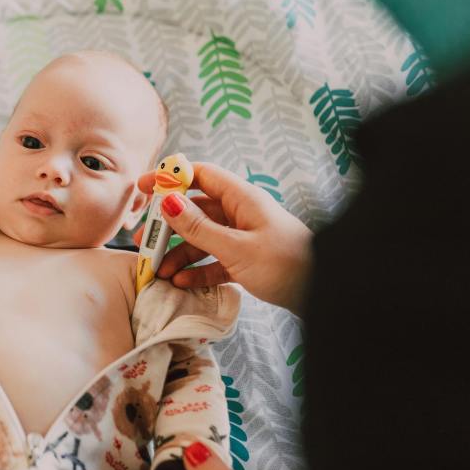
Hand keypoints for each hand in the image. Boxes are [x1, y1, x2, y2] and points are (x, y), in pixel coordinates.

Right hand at [136, 162, 310, 315]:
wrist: (326, 294)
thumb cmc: (288, 265)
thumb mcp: (237, 247)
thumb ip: (200, 227)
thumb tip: (168, 202)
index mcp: (242, 198)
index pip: (200, 175)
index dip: (170, 177)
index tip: (143, 187)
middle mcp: (241, 213)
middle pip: (196, 210)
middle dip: (168, 225)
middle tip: (143, 239)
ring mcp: (244, 237)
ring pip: (202, 238)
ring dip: (179, 254)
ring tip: (160, 272)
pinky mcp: (247, 261)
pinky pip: (214, 261)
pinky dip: (197, 271)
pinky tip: (182, 283)